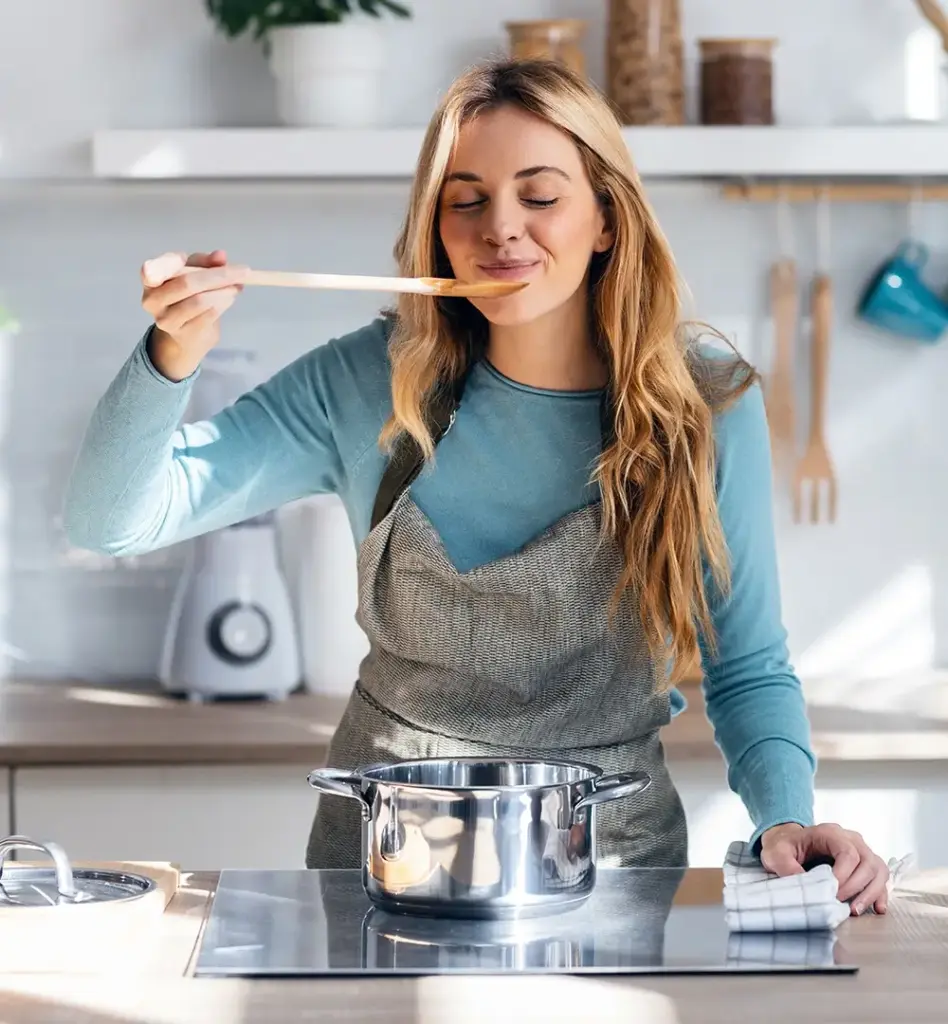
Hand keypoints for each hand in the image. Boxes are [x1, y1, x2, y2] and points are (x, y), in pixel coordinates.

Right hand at [140, 249, 247, 380]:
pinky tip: (230, 298)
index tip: (182, 257)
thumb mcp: (194, 272)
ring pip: (200, 301)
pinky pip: (208, 316)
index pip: (151, 270)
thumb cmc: (187, 295)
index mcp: (150, 280)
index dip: (166, 263)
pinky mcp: (184, 334)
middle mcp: (153, 301)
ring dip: (224, 292)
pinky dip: (223, 304)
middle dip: (218, 275)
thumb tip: (220, 256)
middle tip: (243, 272)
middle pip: (186, 283)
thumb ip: (205, 262)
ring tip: (236, 287)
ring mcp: (167, 320)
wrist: (188, 333)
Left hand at [759, 822, 889, 914]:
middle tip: (840, 903)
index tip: (831, 891)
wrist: (787, 842)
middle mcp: (850, 839)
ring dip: (871, 893)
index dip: (844, 875)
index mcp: (829, 833)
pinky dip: (879, 894)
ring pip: (878, 870)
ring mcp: (860, 851)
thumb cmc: (783, 846)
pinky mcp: (864, 865)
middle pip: (868, 862)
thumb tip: (806, 888)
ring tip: (855, 910)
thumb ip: (787, 867)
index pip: (848, 852)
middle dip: (857, 887)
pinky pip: (880, 878)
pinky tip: (877, 909)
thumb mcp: (776, 853)